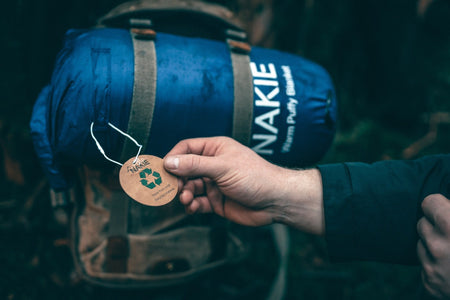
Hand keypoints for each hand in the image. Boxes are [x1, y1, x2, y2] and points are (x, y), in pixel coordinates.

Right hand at [164, 137, 323, 233]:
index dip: (173, 158)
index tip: (162, 170)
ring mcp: (214, 184)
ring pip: (189, 188)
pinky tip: (193, 208)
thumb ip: (194, 165)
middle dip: (177, 180)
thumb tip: (168, 162)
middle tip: (172, 189)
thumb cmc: (254, 177)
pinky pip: (198, 202)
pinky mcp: (217, 201)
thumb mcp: (223, 167)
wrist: (276, 201)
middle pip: (184, 170)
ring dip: (184, 194)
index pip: (186, 148)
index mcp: (215, 149)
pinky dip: (193, 205)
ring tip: (186, 200)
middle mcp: (213, 165)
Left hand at [417, 194, 449, 298]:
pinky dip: (436, 266)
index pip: (428, 203)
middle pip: (423, 224)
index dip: (439, 206)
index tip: (446, 211)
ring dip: (434, 246)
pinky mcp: (431, 284)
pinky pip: (425, 267)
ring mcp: (432, 267)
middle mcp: (437, 246)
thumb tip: (449, 203)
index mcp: (449, 225)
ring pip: (422, 245)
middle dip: (436, 227)